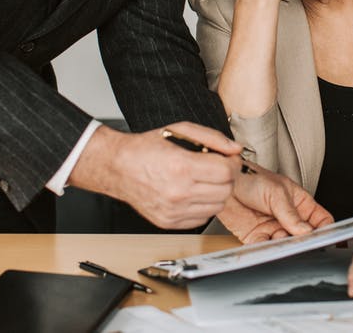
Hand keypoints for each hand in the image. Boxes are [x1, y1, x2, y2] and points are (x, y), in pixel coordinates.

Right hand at [68, 122, 242, 228]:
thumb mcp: (180, 130)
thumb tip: (235, 148)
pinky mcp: (169, 222)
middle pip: (226, 190)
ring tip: (205, 180)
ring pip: (217, 207)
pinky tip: (194, 192)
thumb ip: (212, 137)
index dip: (233, 163)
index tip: (229, 159)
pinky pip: (202, 218)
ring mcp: (173, 210)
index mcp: (181, 167)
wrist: (117, 167)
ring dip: (217, 192)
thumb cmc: (146, 148)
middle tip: (218, 168)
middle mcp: (178, 192)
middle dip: (227, 177)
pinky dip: (204, 206)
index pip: (227, 172)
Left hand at [218, 163, 333, 242]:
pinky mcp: (256, 236)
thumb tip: (305, 231)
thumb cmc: (251, 178)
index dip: (325, 229)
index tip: (323, 238)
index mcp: (299, 203)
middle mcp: (288, 218)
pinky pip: (264, 247)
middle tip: (300, 243)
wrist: (225, 182)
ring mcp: (273, 228)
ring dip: (283, 246)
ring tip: (279, 240)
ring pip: (285, 244)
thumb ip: (290, 214)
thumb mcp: (276, 192)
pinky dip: (265, 249)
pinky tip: (265, 244)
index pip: (320, 219)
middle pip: (303, 236)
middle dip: (302, 242)